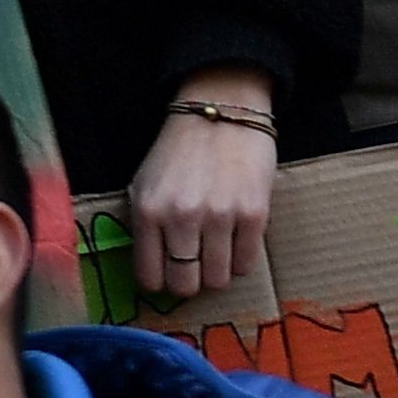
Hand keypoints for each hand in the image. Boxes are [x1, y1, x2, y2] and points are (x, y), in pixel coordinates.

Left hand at [122, 78, 280, 298]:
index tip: (166, 275)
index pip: (150, 277)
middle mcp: (181, 218)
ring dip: (216, 273)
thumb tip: (153, 272)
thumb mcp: (143, 184)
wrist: (220, 112)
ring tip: (215, 252)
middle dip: (189, 282)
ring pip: (219, 281)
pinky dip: (241, 261)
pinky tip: (235, 241)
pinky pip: (247, 264)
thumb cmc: (178, 152)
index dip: (159, 282)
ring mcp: (220, 217)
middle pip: (185, 285)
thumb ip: (145, 227)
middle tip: (193, 267)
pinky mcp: (254, 214)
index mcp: (148, 211)